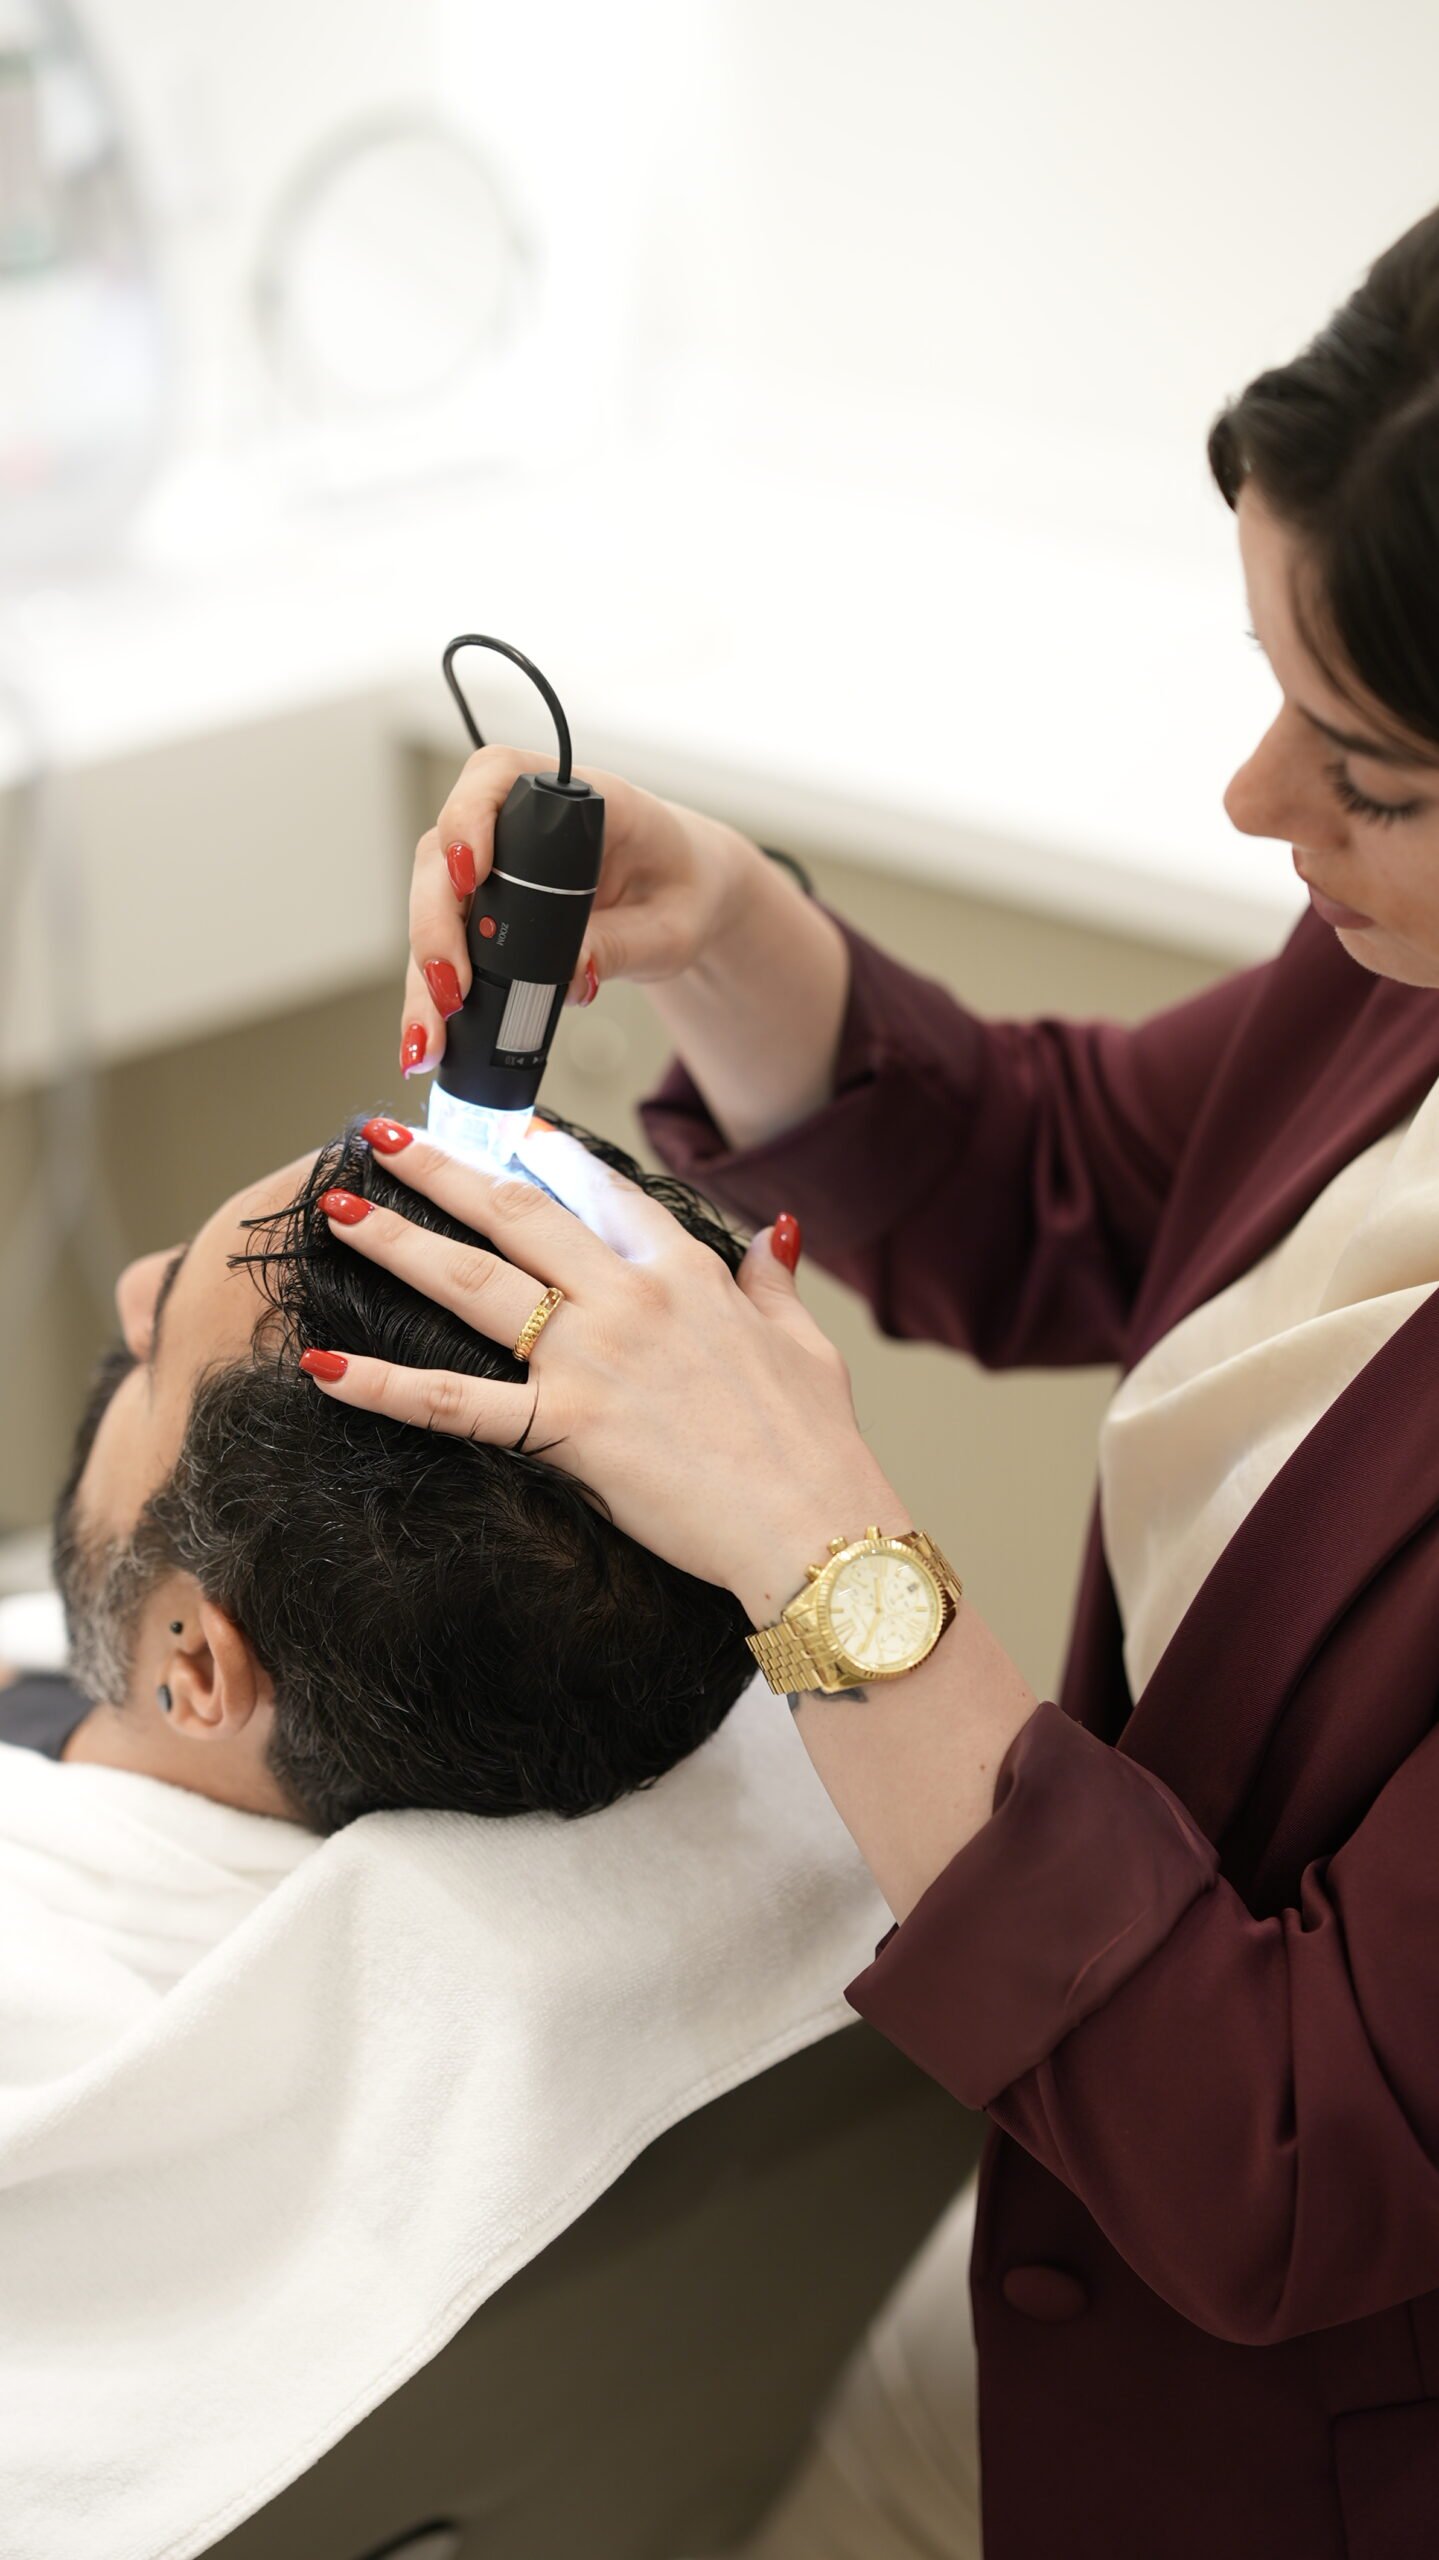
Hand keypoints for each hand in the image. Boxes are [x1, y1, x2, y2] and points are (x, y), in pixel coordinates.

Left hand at [301, 1126, 902, 1623]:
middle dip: (442, 1169)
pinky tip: (323, 1365)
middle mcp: (627, 1298)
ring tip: (336, 1211)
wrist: (812, 1521)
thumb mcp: (805, 1343)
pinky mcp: (566, 1426)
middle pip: (515, 1213)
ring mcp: (590, 1357)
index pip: (601, 1191)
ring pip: (471, 1282)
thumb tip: (771, 1233)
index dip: (547, 1153)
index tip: (506, 1128)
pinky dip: (383, 1385)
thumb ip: (771, 1280)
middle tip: (384, 1136)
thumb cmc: (816, 1442)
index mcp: (686, 1271)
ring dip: (396, 1241)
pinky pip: (456, 1403)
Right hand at [401, 744, 766, 1079]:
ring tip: (428, 1039)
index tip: (470, 872)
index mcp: (573, 800)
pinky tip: (426, 1038)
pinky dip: (431, 994)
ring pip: (431, 907)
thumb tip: (570, 974)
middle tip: (450, 989)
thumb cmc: (682, 891)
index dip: (469, 818)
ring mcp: (491, 868)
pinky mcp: (483, 911)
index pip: (498, 778)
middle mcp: (516, 825)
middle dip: (435, 924)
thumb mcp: (672, 926)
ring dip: (422, 974)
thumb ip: (624, 944)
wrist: (683, 898)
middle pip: (442, 854)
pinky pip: (444, 945)